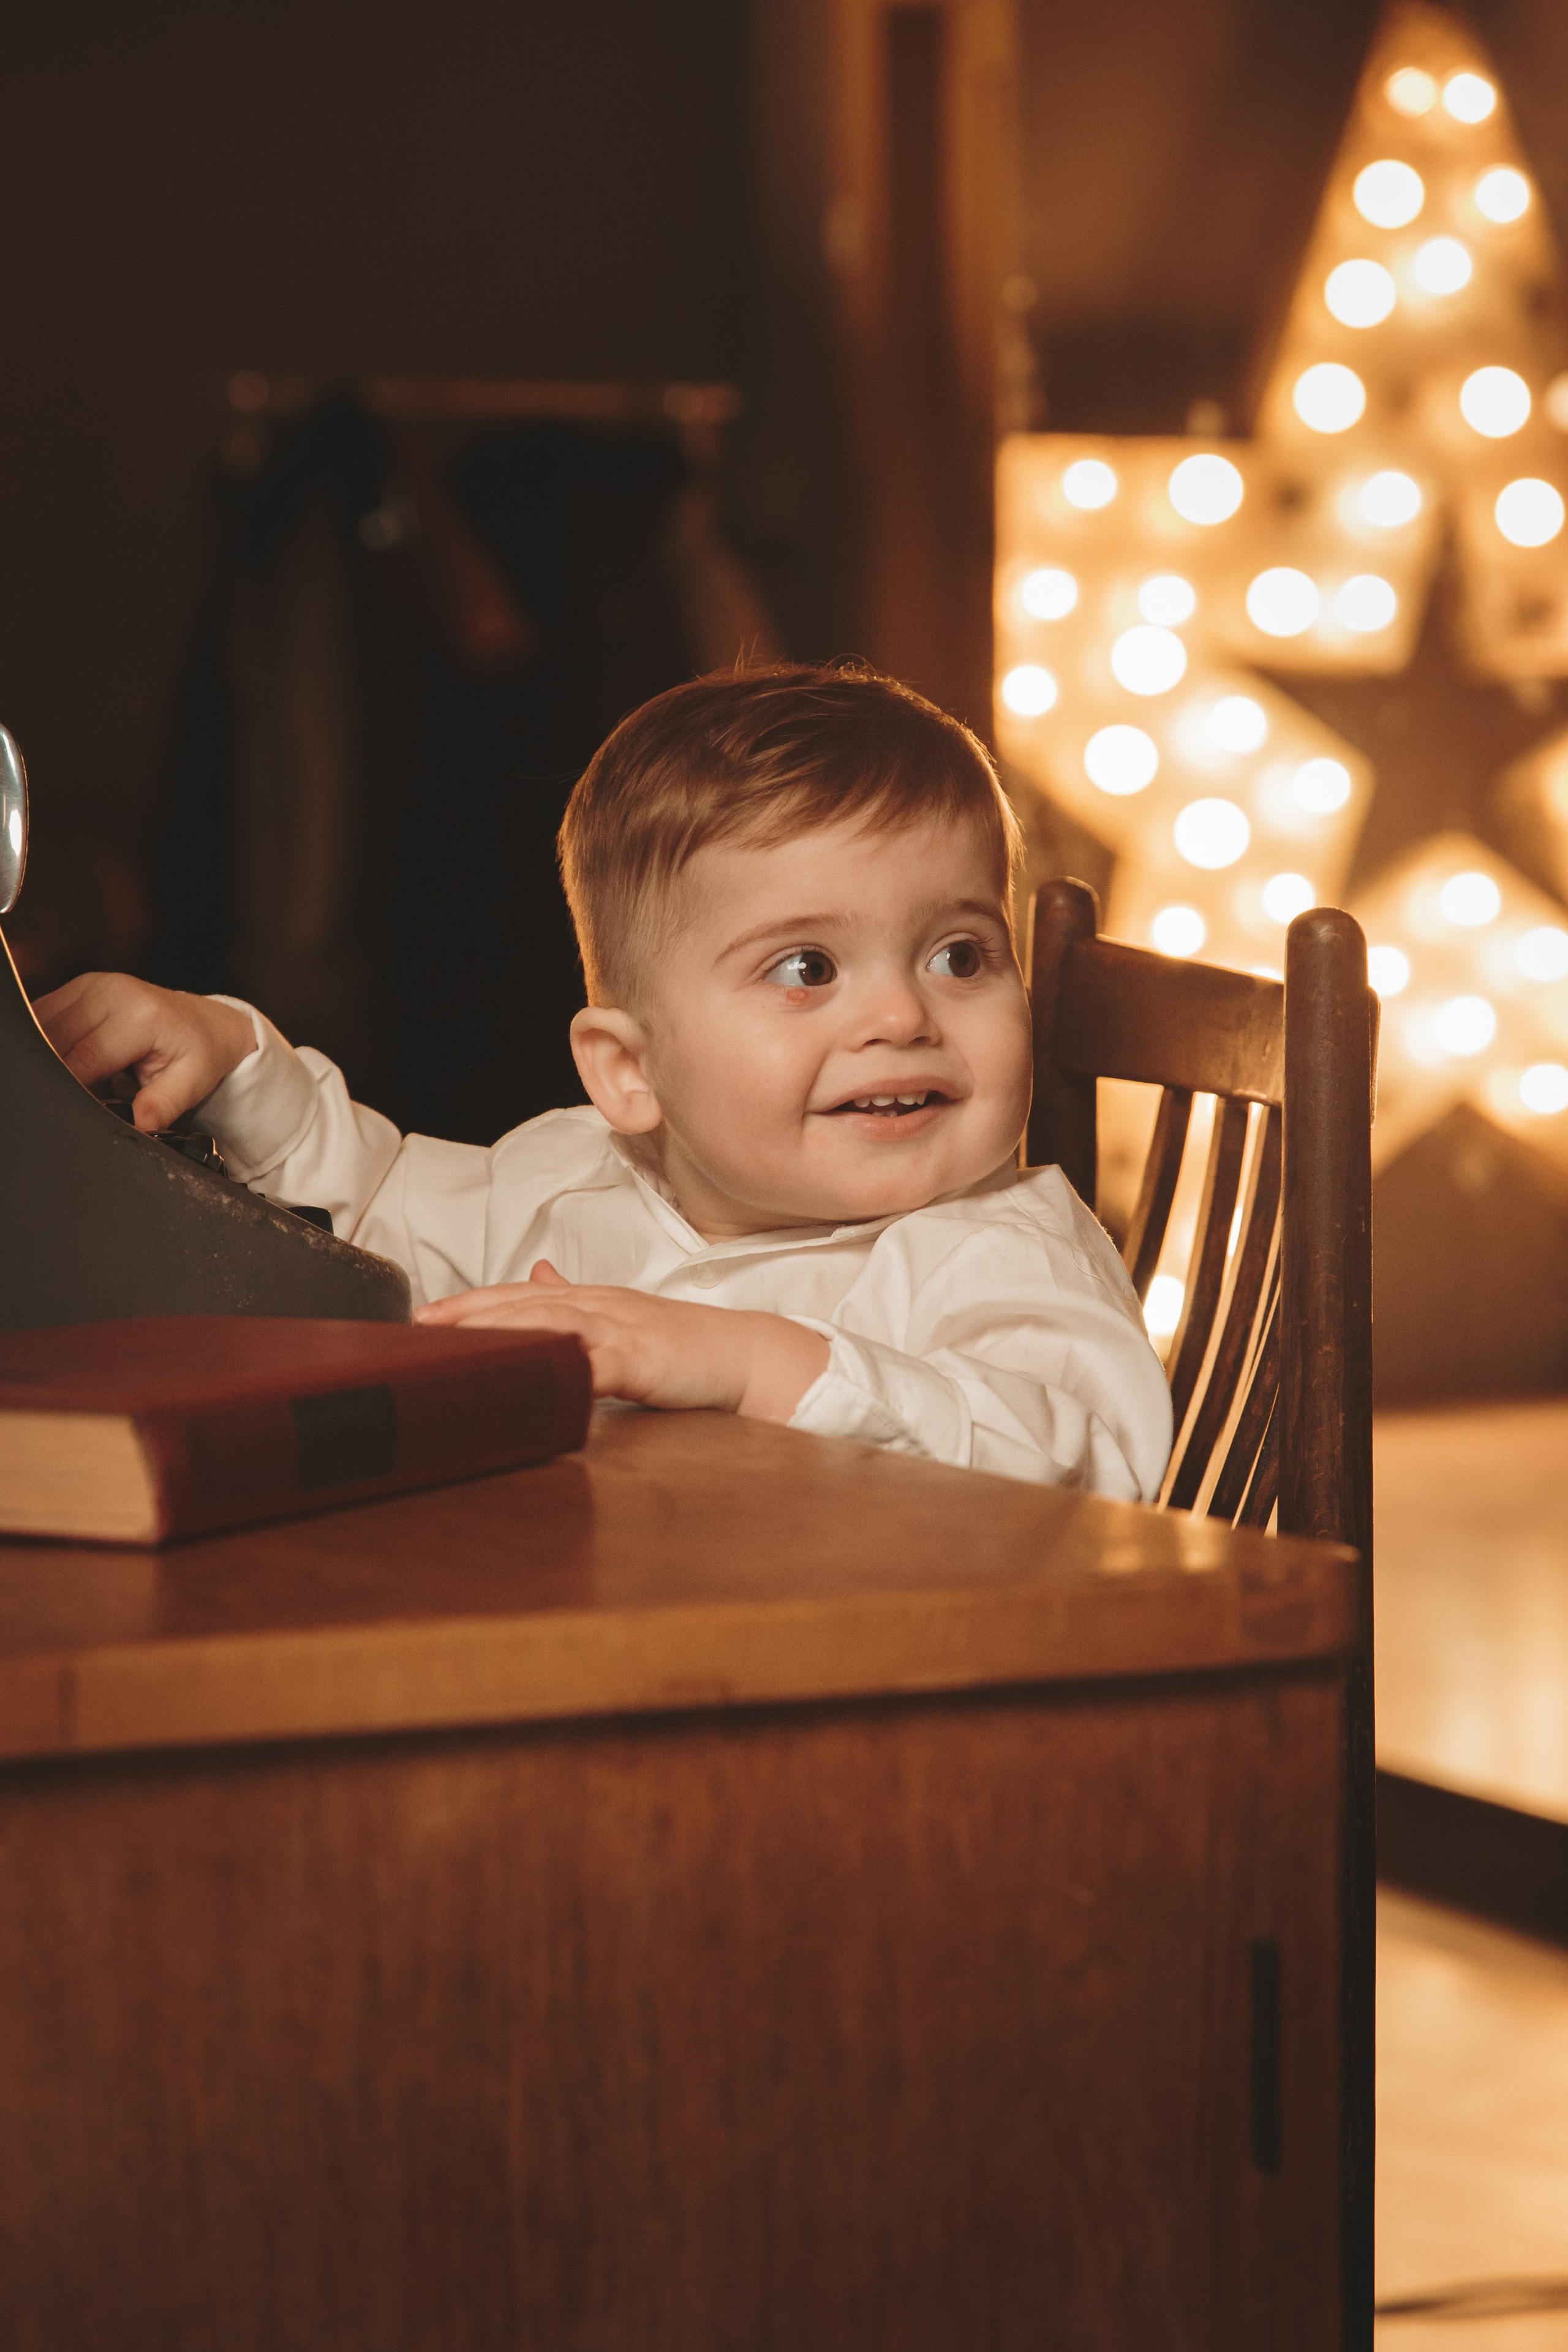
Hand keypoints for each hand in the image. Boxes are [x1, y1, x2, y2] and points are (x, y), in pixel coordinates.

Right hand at [32, 973, 256, 1133]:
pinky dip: (44, 1041)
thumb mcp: (191, 1084)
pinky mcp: (78, 987)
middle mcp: (111, 991)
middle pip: (55, 1038)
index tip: (66, 1112)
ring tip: (64, 1081)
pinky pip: (43, 1015)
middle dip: (53, 1074)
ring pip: (41, 1024)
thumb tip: (139, 1125)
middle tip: (61, 1101)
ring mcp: (91, 984)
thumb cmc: (198, 1052)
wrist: (205, 1023)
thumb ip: (162, 1105)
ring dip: (44, 1057)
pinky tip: (60, 1061)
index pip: (84, 1058)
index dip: (70, 1089)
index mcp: (139, 1015)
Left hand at [416, 1260, 830, 1421]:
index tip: (426, 1317)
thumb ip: (577, 1300)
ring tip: (461, 1348)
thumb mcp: (624, 1315)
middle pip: (526, 1307)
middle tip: (424, 1330)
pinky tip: (535, 1382)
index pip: (521, 1297)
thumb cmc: (685, 1344)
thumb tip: (536, 1275)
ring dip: (504, 1334)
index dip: (472, 1304)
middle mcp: (602, 1307)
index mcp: (593, 1300)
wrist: (747, 1355)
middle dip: (472, 1317)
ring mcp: (624, 1330)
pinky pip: (597, 1365)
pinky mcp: (644, 1360)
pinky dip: (564, 1371)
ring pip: (553, 1326)